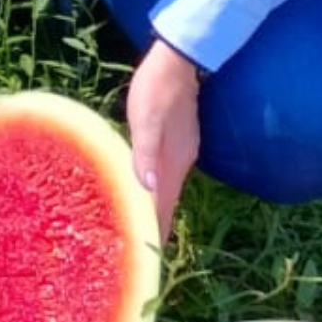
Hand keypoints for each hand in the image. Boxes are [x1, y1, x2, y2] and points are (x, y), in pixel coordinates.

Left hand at [126, 39, 201, 237]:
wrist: (177, 61)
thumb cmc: (156, 90)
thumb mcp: (146, 121)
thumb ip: (146, 154)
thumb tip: (149, 189)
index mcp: (173, 161)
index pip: (164, 206)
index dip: (157, 233)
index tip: (149, 260)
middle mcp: (181, 161)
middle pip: (168, 203)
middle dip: (156, 228)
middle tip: (139, 254)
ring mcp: (182, 152)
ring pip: (167, 191)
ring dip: (155, 211)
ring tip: (141, 231)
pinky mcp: (177, 143)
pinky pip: (165, 177)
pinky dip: (155, 192)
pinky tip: (145, 193)